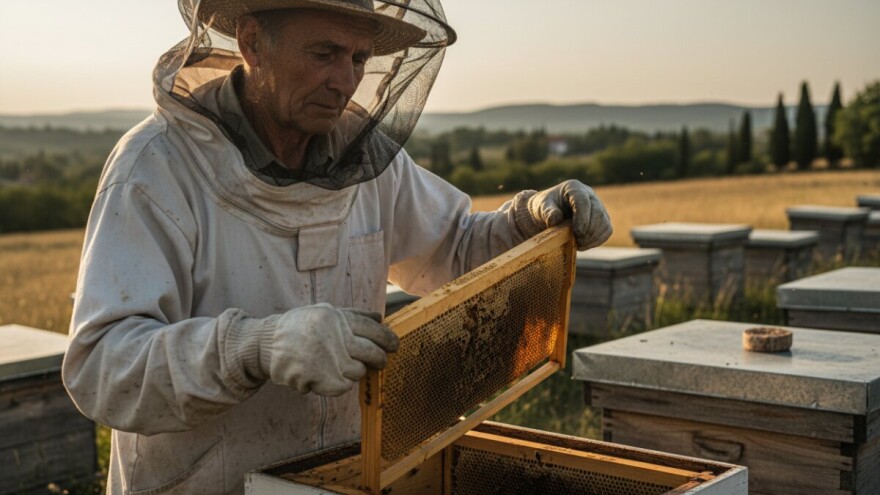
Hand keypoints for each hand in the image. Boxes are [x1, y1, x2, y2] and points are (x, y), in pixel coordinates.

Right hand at [253, 304, 398, 395]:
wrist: (266, 344)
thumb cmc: (297, 327)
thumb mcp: (323, 312)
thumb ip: (352, 315)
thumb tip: (379, 318)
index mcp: (337, 318)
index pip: (372, 329)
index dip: (387, 338)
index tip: (394, 345)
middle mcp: (335, 337)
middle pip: (371, 352)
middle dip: (379, 359)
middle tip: (380, 361)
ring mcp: (329, 358)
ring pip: (358, 371)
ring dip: (353, 372)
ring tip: (338, 366)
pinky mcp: (321, 377)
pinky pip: (343, 386)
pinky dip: (338, 384)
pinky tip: (326, 376)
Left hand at [515, 180, 612, 249]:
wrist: (551, 213)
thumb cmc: (545, 208)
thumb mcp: (541, 207)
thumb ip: (547, 212)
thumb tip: (556, 219)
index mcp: (573, 188)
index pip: (583, 200)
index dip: (582, 218)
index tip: (576, 232)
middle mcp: (589, 195)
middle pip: (598, 212)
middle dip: (588, 230)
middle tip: (577, 241)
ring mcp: (598, 206)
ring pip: (604, 223)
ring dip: (593, 237)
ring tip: (579, 244)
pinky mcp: (602, 219)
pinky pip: (606, 231)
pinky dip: (597, 240)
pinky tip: (584, 244)